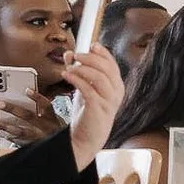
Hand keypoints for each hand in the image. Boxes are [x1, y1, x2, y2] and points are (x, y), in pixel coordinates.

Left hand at [0, 89, 63, 148]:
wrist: (61, 148)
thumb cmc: (53, 129)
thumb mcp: (54, 119)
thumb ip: (42, 110)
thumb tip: (22, 98)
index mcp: (53, 119)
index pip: (47, 106)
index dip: (38, 98)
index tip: (27, 90)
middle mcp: (47, 129)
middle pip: (29, 116)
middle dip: (13, 109)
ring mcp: (39, 138)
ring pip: (21, 132)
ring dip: (6, 127)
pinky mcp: (33, 146)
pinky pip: (18, 142)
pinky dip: (8, 136)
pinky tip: (0, 132)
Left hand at [63, 45, 124, 164]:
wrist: (87, 137)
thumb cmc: (88, 113)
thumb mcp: (84, 88)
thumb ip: (79, 71)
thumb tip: (70, 53)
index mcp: (116, 86)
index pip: (112, 64)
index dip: (102, 53)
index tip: (91, 45)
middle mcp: (116, 92)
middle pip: (106, 67)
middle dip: (89, 58)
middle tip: (75, 55)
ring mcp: (109, 100)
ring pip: (99, 76)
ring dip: (82, 68)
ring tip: (69, 68)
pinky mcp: (98, 108)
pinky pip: (88, 88)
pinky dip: (76, 79)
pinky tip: (67, 75)